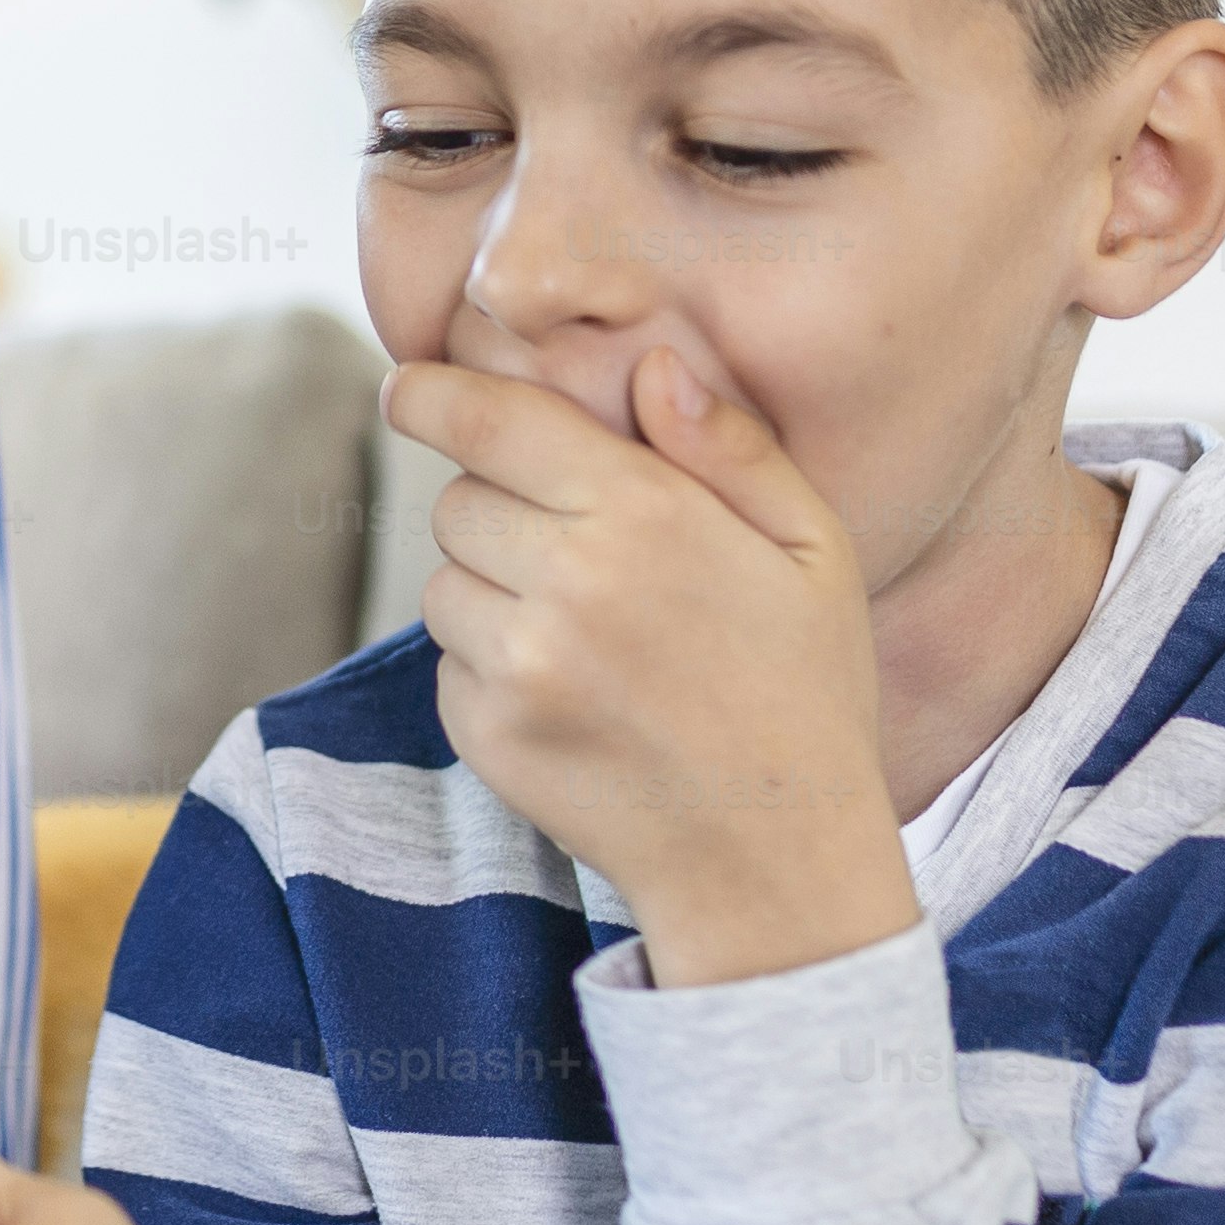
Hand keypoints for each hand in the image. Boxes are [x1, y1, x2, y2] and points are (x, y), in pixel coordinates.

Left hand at [388, 349, 915, 986]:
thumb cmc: (804, 690)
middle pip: (458, 500)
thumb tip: (654, 366)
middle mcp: (567, 583)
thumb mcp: (815, 550)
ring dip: (490, 588)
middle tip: (579, 551)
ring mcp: (518, 665)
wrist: (774, 858)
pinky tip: (572, 693)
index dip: (433, 395)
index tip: (409, 388)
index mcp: (643, 514)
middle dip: (500, 507)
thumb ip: (733, 448)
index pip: (489, 422)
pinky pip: (449, 661)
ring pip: (445, 581)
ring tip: (584, 632)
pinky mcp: (486, 733)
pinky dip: (489, 664)